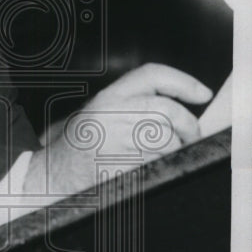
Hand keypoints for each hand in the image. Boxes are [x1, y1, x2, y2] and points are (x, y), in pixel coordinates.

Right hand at [25, 63, 212, 197]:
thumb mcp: (96, 114)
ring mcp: (117, 139)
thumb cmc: (72, 149)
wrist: (50, 176)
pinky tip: (150, 167)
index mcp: (106, 98)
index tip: (201, 93)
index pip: (152, 75)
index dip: (183, 82)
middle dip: (189, 124)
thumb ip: (128, 104)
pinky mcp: (122, 164)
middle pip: (167, 109)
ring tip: (167, 155)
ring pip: (167, 138)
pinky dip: (162, 165)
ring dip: (175, 150)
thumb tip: (172, 108)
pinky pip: (157, 162)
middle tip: (192, 134)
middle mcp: (112, 113)